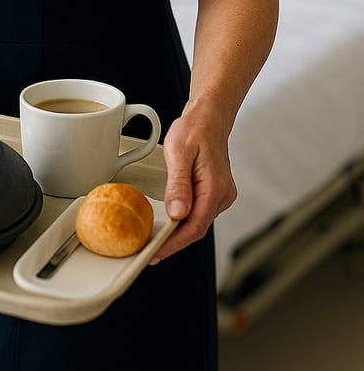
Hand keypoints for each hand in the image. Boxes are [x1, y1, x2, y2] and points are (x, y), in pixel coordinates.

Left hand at [152, 106, 236, 261]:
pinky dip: (183, 221)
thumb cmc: (194, 129)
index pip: (195, 226)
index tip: (155, 252)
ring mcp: (221, 195)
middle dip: (173, 242)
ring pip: (198, 222)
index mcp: (215, 187)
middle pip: (196, 229)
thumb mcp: (179, 152)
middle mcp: (222, 195)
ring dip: (178, 233)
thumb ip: (178, 184)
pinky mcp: (215, 193)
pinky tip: (169, 224)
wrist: (209, 118)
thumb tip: (177, 213)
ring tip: (154, 239)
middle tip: (148, 251)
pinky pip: (199, 213)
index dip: (174, 243)